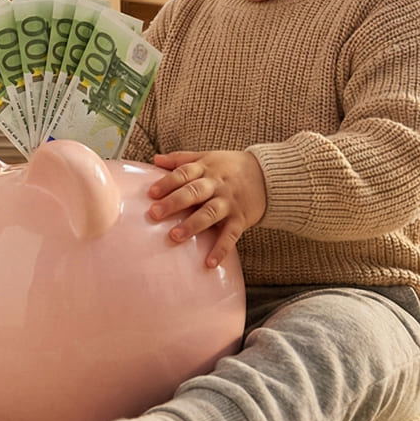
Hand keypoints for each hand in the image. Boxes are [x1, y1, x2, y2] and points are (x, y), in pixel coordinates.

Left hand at [147, 150, 265, 268]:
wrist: (268, 175)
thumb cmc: (230, 167)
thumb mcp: (207, 157)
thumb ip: (181, 159)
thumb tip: (154, 159)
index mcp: (206, 168)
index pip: (184, 173)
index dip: (167, 182)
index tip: (151, 193)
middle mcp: (217, 184)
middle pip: (194, 192)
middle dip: (174, 202)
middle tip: (154, 214)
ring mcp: (229, 202)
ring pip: (210, 213)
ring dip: (192, 225)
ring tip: (175, 236)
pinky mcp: (241, 218)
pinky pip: (231, 235)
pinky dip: (221, 249)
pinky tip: (210, 263)